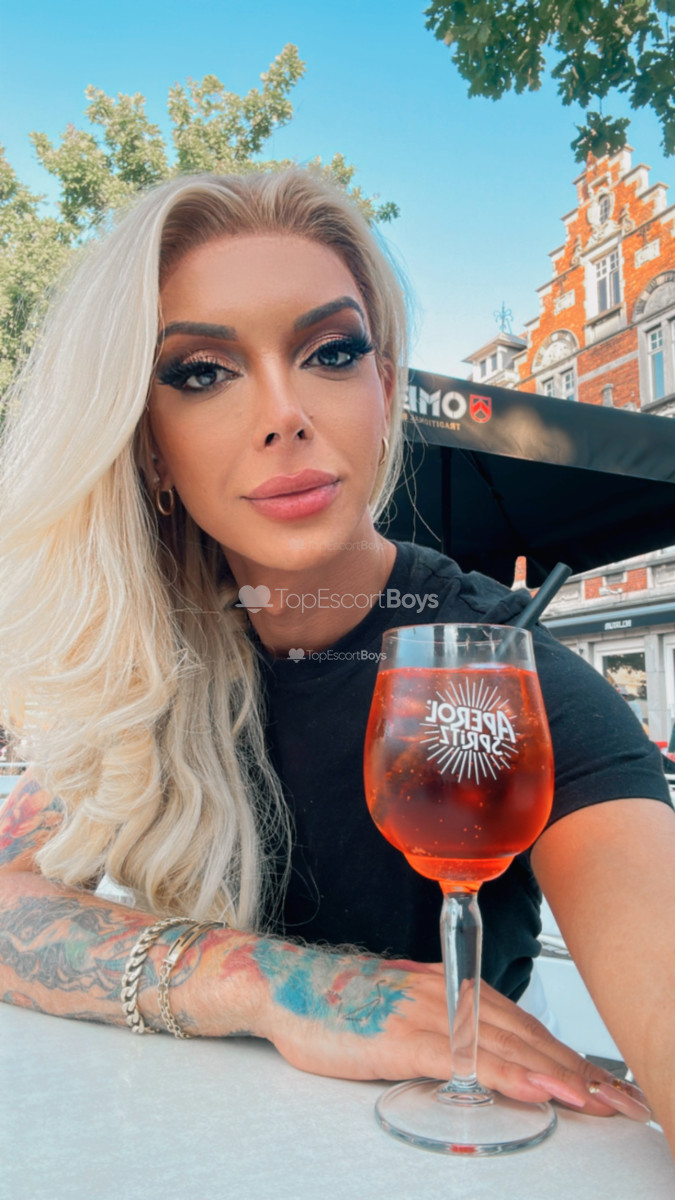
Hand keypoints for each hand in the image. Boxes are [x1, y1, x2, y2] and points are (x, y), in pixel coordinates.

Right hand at [253, 941, 649, 1119]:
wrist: (290, 986)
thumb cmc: (342, 1003)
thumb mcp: (404, 1008)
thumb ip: (444, 1027)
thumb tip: (477, 1051)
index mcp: (452, 989)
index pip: (524, 1023)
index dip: (566, 1053)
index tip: (602, 1081)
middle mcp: (448, 995)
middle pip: (526, 1035)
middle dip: (578, 1070)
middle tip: (619, 1099)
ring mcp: (428, 1015)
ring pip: (506, 1046)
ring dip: (557, 1075)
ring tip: (596, 1100)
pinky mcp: (402, 1039)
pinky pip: (466, 1059)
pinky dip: (507, 1074)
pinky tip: (536, 1089)